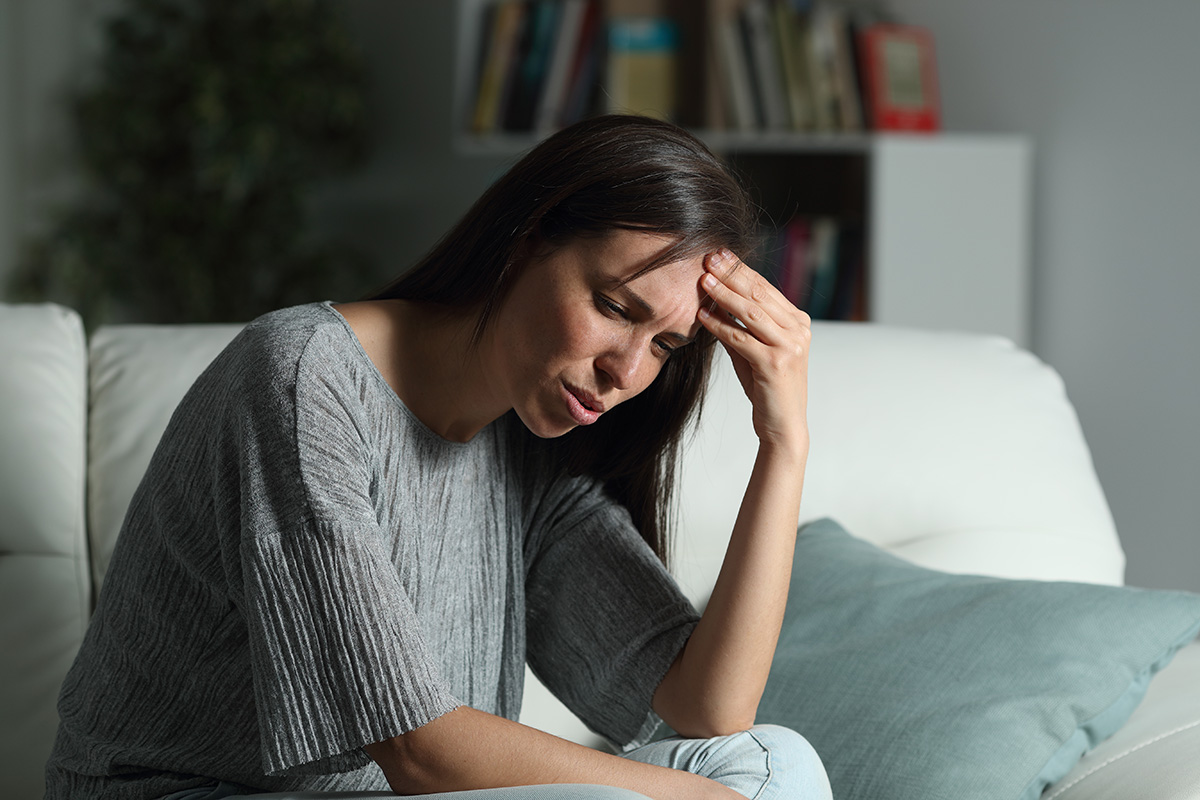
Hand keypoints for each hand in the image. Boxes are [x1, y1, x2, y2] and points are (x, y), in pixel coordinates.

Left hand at [697, 249, 810, 453]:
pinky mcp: (775, 363)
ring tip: (703, 280)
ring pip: (751, 312)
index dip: (741, 269)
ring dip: (724, 294)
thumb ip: (738, 327)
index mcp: (798, 322)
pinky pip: (741, 338)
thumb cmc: (768, 388)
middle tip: (709, 257)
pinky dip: (720, 326)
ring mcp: (789, 346)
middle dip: (732, 274)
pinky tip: (702, 315)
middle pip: (759, 294)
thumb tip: (712, 303)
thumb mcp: (752, 351)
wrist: (783, 425)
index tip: (720, 255)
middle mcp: (798, 330)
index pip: (765, 288)